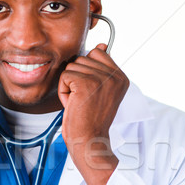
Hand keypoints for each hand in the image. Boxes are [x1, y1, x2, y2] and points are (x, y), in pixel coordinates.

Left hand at [58, 45, 128, 184]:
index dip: (87, 71)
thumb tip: (101, 44)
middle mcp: (114, 76)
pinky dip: (63, 91)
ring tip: (79, 102)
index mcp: (121, 77)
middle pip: (82, 58)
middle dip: (76, 79)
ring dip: (69, 85)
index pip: (97, 53)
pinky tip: (73, 104)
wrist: (89, 140)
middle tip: (84, 100)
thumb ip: (101, 68)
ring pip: (71, 67)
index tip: (91, 92)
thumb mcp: (101, 91)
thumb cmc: (91, 119)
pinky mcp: (85, 83)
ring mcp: (101, 78)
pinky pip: (64, 76)